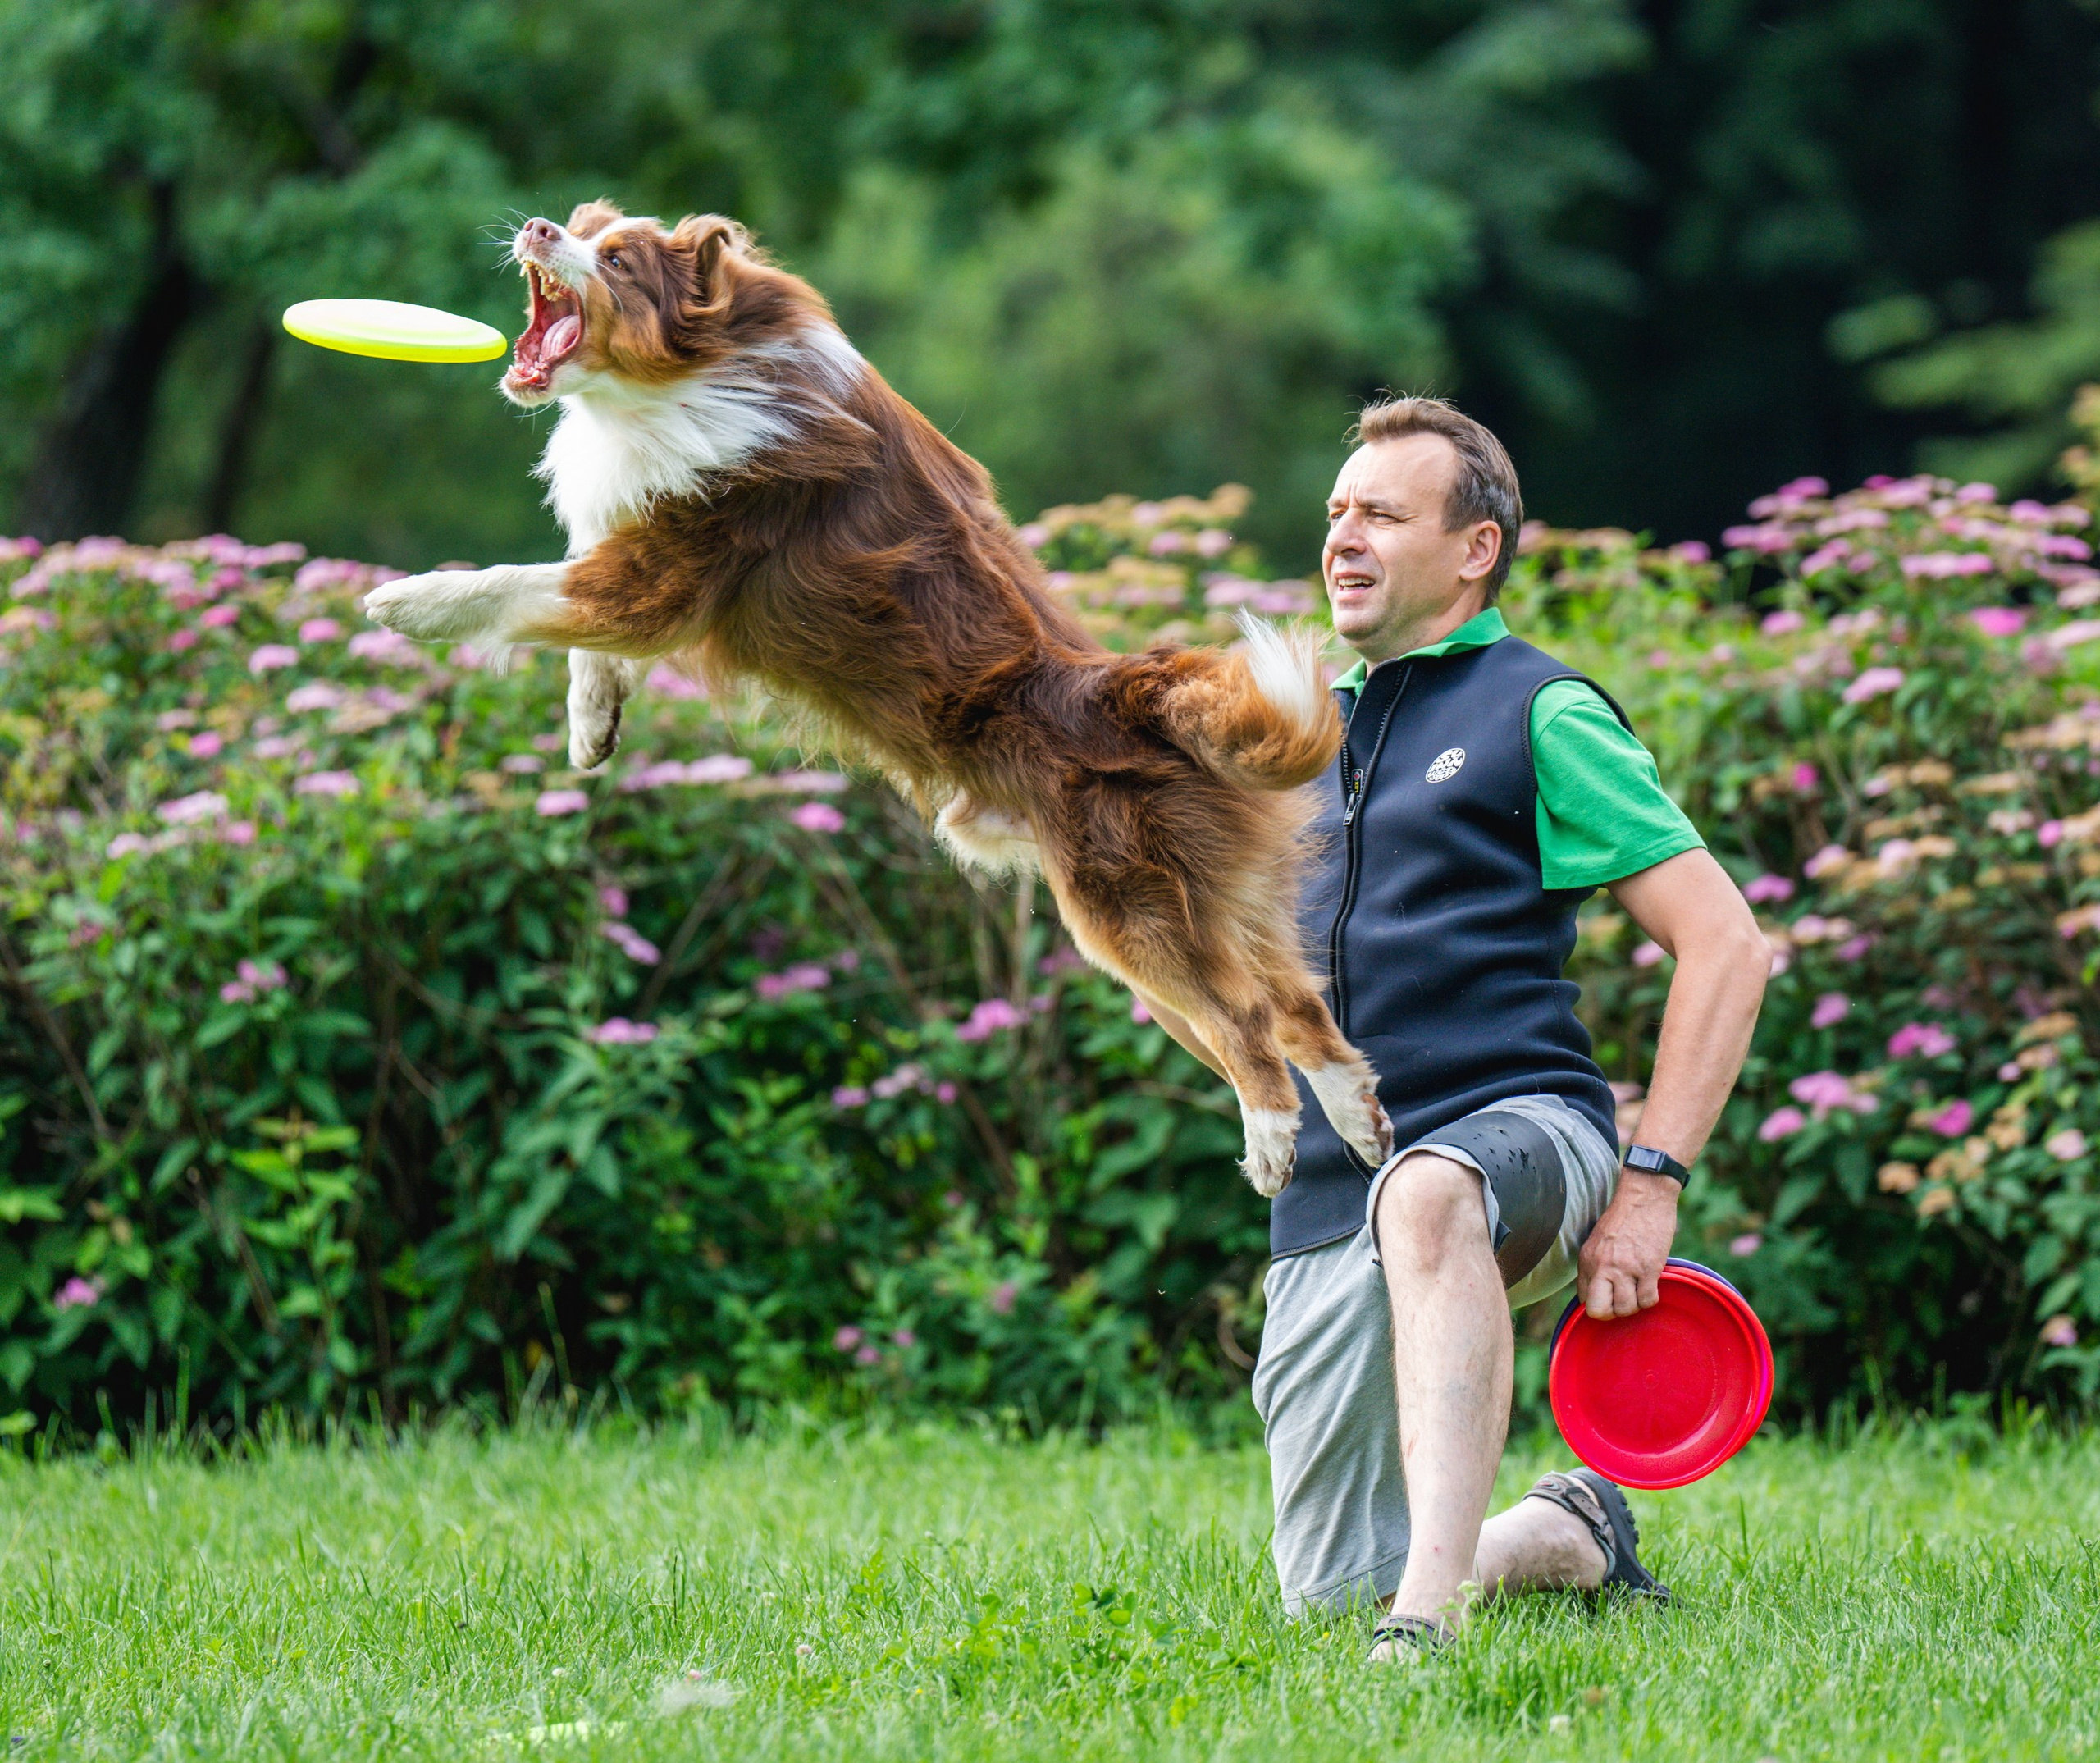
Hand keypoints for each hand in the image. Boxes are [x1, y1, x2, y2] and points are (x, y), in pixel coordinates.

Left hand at [1576, 1170, 1679, 1317]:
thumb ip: (1594, 1267)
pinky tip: (1651, 1286)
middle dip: (1611, 1314)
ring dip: (1634, 1305)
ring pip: (1626, 1309)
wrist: (1644, 1196)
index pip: (1584, 1299)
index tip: (1610, 1296)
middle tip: (1621, 1303)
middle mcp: (1602, 1266)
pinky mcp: (1648, 1268)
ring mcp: (1625, 1269)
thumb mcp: (1597, 1242)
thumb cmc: (1622, 1219)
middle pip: (1598, 1312)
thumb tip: (1595, 1293)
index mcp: (1587, 1260)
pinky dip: (1651, 1299)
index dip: (1599, 1302)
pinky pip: (1648, 1300)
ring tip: (1639, 1291)